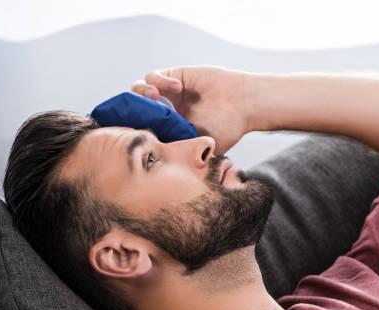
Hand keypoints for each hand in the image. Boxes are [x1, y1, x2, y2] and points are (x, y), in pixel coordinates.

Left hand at [131, 65, 250, 154]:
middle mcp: (166, 112)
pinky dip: (160, 81)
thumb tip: (160, 164)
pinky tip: (177, 88)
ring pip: (139, 90)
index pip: (141, 129)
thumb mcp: (203, 147)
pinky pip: (154, 76)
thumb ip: (183, 152)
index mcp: (169, 130)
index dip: (135, 129)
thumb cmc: (228, 128)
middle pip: (135, 109)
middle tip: (145, 113)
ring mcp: (168, 94)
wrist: (244, 104)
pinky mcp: (175, 76)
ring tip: (155, 97)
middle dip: (135, 111)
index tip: (138, 131)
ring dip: (142, 93)